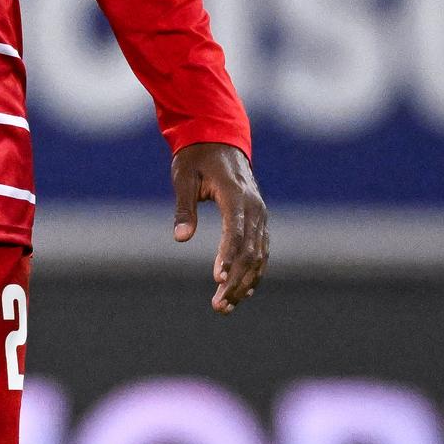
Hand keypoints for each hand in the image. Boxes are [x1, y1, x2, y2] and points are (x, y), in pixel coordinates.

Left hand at [171, 142, 268, 313]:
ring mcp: (260, 214)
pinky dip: (254, 272)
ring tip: (225, 306)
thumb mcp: (183, 176)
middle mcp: (254, 207)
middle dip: (236, 282)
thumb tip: (181, 238)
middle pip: (250, 251)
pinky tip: (244, 292)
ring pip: (259, 256)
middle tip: (218, 306)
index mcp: (235, 195)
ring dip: (245, 283)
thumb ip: (184, 208)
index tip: (218, 281)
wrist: (218, 137)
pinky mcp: (259, 219)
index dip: (228, 259)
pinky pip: (261, 251)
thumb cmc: (196, 157)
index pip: (236, 233)